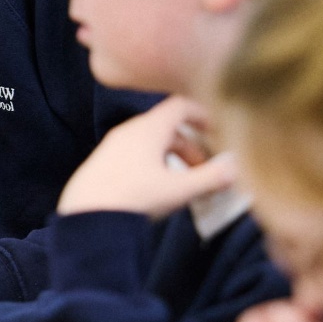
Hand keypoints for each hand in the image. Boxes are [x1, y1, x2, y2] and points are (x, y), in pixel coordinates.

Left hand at [57, 97, 237, 219]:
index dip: (203, 114)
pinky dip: (152, 164)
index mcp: (149, 128)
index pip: (181, 105)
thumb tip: (239, 170)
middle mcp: (130, 130)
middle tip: (203, 171)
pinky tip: (155, 189)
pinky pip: (134, 154)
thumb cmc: (133, 198)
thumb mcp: (179, 190)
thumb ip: (211, 179)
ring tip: (181, 184)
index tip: (219, 129)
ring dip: (171, 158)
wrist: (84, 216)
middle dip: (190, 147)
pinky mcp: (102, 163)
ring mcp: (113, 146)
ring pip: (151, 142)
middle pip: (168, 127)